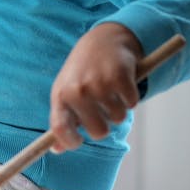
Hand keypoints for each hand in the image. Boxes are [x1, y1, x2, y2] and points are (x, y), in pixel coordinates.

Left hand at [49, 22, 143, 152]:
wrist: (103, 39)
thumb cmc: (82, 72)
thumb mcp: (66, 91)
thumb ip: (62, 120)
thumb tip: (57, 150)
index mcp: (61, 95)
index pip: (60, 129)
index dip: (69, 142)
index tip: (78, 140)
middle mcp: (77, 91)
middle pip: (99, 132)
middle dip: (104, 124)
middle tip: (101, 106)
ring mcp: (99, 84)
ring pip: (118, 119)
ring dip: (118, 108)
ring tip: (109, 89)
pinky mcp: (120, 77)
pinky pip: (132, 104)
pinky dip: (130, 96)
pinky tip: (122, 82)